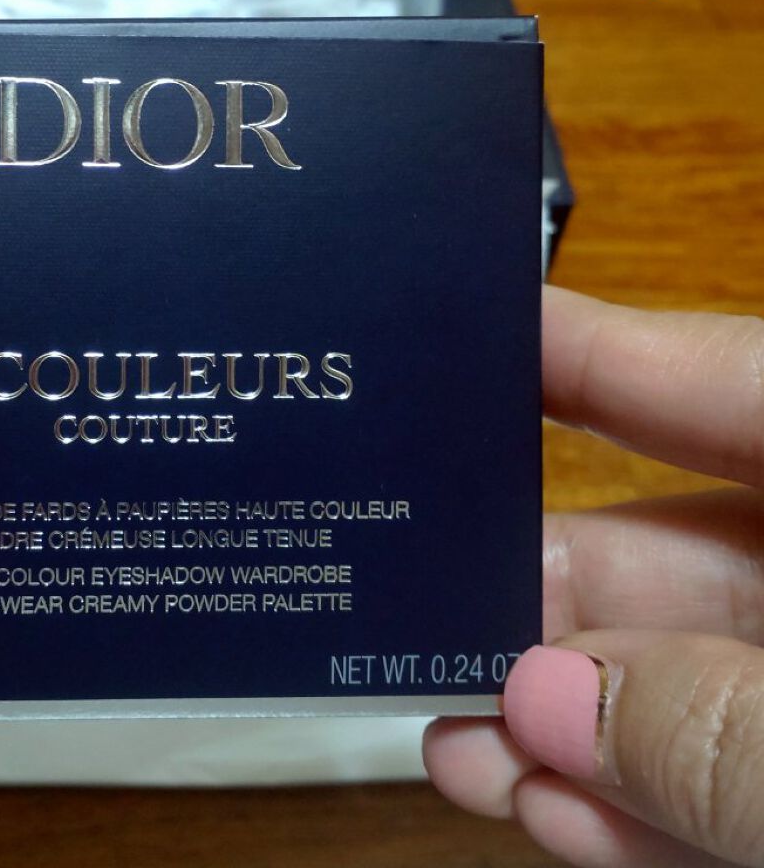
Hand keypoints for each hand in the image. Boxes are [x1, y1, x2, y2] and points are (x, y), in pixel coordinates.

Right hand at [424, 286, 763, 866]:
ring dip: (565, 718)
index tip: (449, 335)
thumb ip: (736, 732)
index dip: (577, 347)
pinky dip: (644, 801)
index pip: (714, 376)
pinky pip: (730, 777)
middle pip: (669, 543)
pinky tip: (557, 813)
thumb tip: (548, 700)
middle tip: (417, 620)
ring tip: (460, 750)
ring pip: (684, 674)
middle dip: (534, 591)